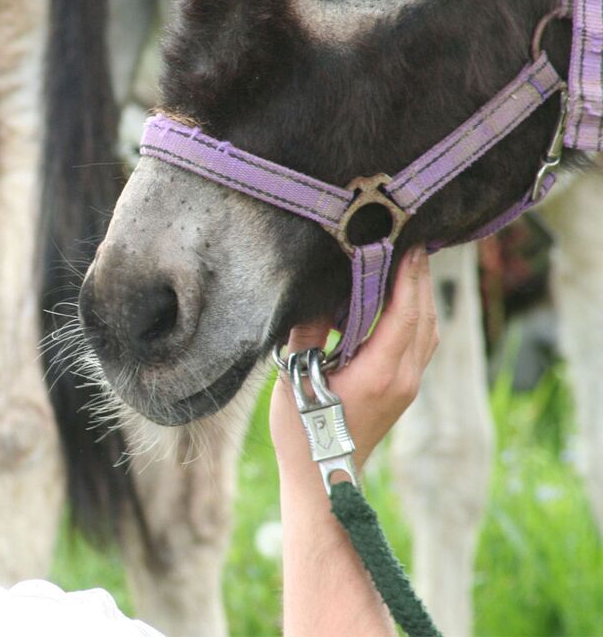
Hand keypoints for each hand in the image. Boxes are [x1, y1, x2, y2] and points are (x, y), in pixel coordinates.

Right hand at [270, 247, 438, 477]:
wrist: (324, 479)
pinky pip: (420, 345)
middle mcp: (403, 378)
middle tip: (413, 243)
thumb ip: (308, 333)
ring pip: (427, 332)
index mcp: (380, 372)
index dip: (410, 276)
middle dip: (420, 280)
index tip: (410, 243)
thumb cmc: (304, 432)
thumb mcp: (296, 377)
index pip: (405, 312)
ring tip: (409, 267)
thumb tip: (317, 296)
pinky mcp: (403, 391)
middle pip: (424, 318)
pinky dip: (415, 318)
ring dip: (420, 298)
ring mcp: (407, 386)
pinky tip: (399, 305)